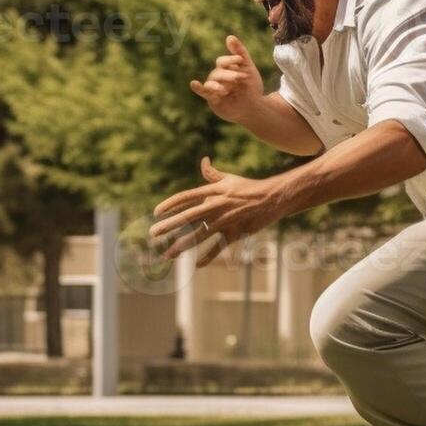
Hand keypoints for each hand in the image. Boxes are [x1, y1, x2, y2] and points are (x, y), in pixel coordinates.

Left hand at [150, 157, 286, 266]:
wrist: (272, 198)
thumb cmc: (249, 187)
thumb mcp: (229, 179)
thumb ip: (212, 173)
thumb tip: (203, 161)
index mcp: (213, 191)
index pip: (185, 197)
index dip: (169, 204)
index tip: (155, 212)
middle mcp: (216, 206)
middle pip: (188, 216)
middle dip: (169, 226)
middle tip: (153, 233)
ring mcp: (225, 221)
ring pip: (200, 235)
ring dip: (182, 246)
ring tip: (168, 254)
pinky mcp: (235, 233)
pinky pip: (219, 248)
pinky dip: (208, 257)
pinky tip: (197, 265)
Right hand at [188, 35, 265, 123]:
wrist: (254, 107)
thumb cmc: (250, 87)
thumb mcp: (248, 68)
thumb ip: (240, 52)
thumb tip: (229, 36)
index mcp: (224, 69)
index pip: (222, 61)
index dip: (230, 59)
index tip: (240, 60)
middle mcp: (217, 77)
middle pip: (218, 72)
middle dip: (230, 75)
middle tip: (242, 78)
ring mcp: (213, 88)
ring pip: (212, 82)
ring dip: (219, 84)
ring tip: (228, 90)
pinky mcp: (212, 99)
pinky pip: (203, 92)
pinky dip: (198, 88)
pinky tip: (194, 83)